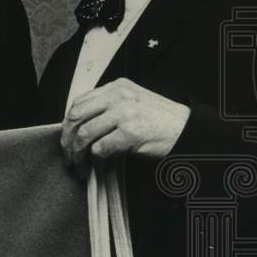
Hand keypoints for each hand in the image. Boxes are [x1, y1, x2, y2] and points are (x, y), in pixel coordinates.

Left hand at [61, 78, 190, 178]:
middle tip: (69, 157)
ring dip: (78, 155)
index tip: (67, 139)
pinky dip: (96, 162)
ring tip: (81, 167)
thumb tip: (80, 127)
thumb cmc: (162, 121)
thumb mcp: (134, 103)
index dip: (68, 124)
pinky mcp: (130, 132)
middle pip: (76, 117)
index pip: (79, 102)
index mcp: (116, 87)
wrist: (189, 131)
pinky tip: (100, 169)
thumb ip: (109, 107)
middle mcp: (118, 96)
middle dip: (67, 140)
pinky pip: (100, 149)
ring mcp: (124, 113)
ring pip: (84, 134)